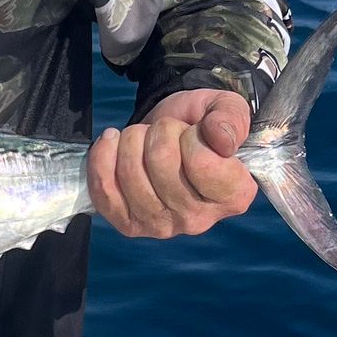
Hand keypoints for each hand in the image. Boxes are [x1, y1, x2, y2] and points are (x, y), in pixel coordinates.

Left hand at [86, 88, 258, 239]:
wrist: (168, 133)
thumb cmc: (200, 124)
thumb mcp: (225, 109)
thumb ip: (231, 119)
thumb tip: (220, 138)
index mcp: (234, 196)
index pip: (202, 163)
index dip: (191, 136)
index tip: (194, 133)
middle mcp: (200, 219)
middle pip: (161, 163)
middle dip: (158, 132)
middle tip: (165, 133)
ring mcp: (162, 227)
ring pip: (130, 173)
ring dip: (132, 141)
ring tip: (143, 138)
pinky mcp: (129, 225)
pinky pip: (103, 190)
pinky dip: (102, 157)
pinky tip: (112, 143)